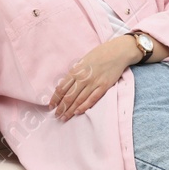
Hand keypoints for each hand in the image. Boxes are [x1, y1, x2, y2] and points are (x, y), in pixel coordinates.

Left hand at [51, 35, 166, 119]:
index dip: (55, 98)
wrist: (117, 52)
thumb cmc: (100, 54)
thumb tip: (66, 84)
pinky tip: (77, 112)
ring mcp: (94, 82)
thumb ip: (75, 72)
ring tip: (64, 118)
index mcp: (76, 70)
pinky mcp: (104, 86)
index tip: (51, 106)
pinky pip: (92, 99)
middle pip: (69, 96)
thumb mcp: (83, 61)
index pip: (62, 88)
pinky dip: (84, 107)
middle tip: (56, 115)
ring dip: (70, 110)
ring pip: (79, 100)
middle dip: (61, 107)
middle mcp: (83, 78)